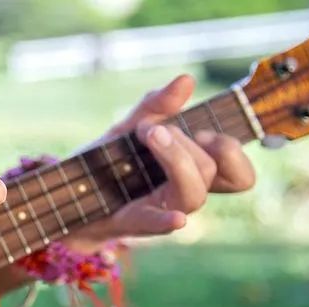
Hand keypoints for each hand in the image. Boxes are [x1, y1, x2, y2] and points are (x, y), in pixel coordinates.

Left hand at [63, 74, 255, 252]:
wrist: (69, 193)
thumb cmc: (108, 162)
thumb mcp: (129, 127)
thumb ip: (156, 106)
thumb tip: (186, 80)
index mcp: (193, 173)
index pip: (239, 175)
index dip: (233, 153)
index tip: (203, 129)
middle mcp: (184, 193)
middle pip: (213, 172)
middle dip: (189, 143)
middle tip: (158, 129)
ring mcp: (163, 210)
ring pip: (194, 193)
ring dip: (177, 158)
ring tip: (149, 134)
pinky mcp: (137, 223)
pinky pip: (159, 224)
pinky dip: (168, 220)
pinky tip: (177, 219)